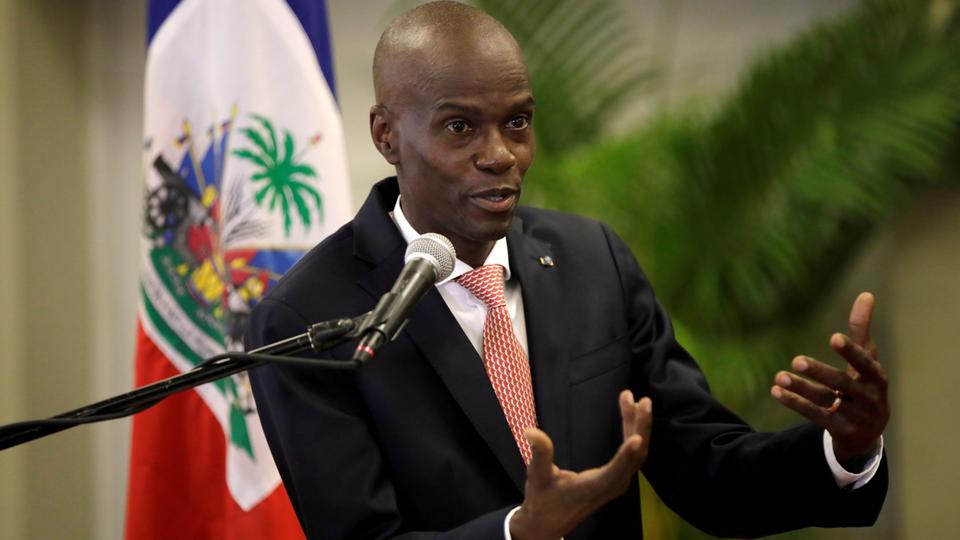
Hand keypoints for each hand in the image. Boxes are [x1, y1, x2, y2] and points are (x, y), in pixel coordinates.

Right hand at [509, 391, 651, 539]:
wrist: (549, 522)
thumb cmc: (543, 500)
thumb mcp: (537, 477)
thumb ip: (539, 454)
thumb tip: (530, 431)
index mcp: (593, 487)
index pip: (615, 471)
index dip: (626, 454)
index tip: (637, 436)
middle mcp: (612, 486)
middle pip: (635, 456)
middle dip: (639, 427)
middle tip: (642, 400)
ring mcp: (617, 483)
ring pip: (636, 454)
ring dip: (638, 426)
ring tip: (636, 401)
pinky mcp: (617, 478)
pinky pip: (632, 455)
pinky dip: (634, 433)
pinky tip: (630, 416)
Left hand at [771, 292, 888, 464]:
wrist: (869, 431)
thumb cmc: (865, 384)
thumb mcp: (866, 359)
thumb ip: (862, 330)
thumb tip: (866, 294)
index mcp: (876, 377)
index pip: (865, 363)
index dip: (851, 352)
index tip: (834, 337)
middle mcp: (868, 398)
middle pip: (841, 384)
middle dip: (819, 372)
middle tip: (796, 360)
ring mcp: (855, 417)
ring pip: (825, 401)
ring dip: (801, 389)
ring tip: (778, 377)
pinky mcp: (839, 430)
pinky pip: (815, 416)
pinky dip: (795, 403)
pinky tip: (776, 391)